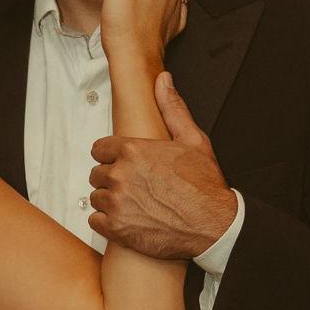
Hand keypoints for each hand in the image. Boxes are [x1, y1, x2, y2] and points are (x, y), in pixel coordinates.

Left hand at [89, 73, 237, 259]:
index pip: (99, 149)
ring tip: (134, 205)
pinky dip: (107, 222)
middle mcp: (121, 174)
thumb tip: (163, 80)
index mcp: (133, 150)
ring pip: (96, 198)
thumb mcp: (192, 139)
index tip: (123, 165)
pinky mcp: (116, 228)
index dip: (111, 157)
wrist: (214, 225)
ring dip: (110, 201)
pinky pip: (94, 221)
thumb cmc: (204, 184)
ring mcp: (117, 203)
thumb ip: (172, 108)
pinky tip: (127, 220)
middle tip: (134, 188)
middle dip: (112, 179)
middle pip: (96, 174)